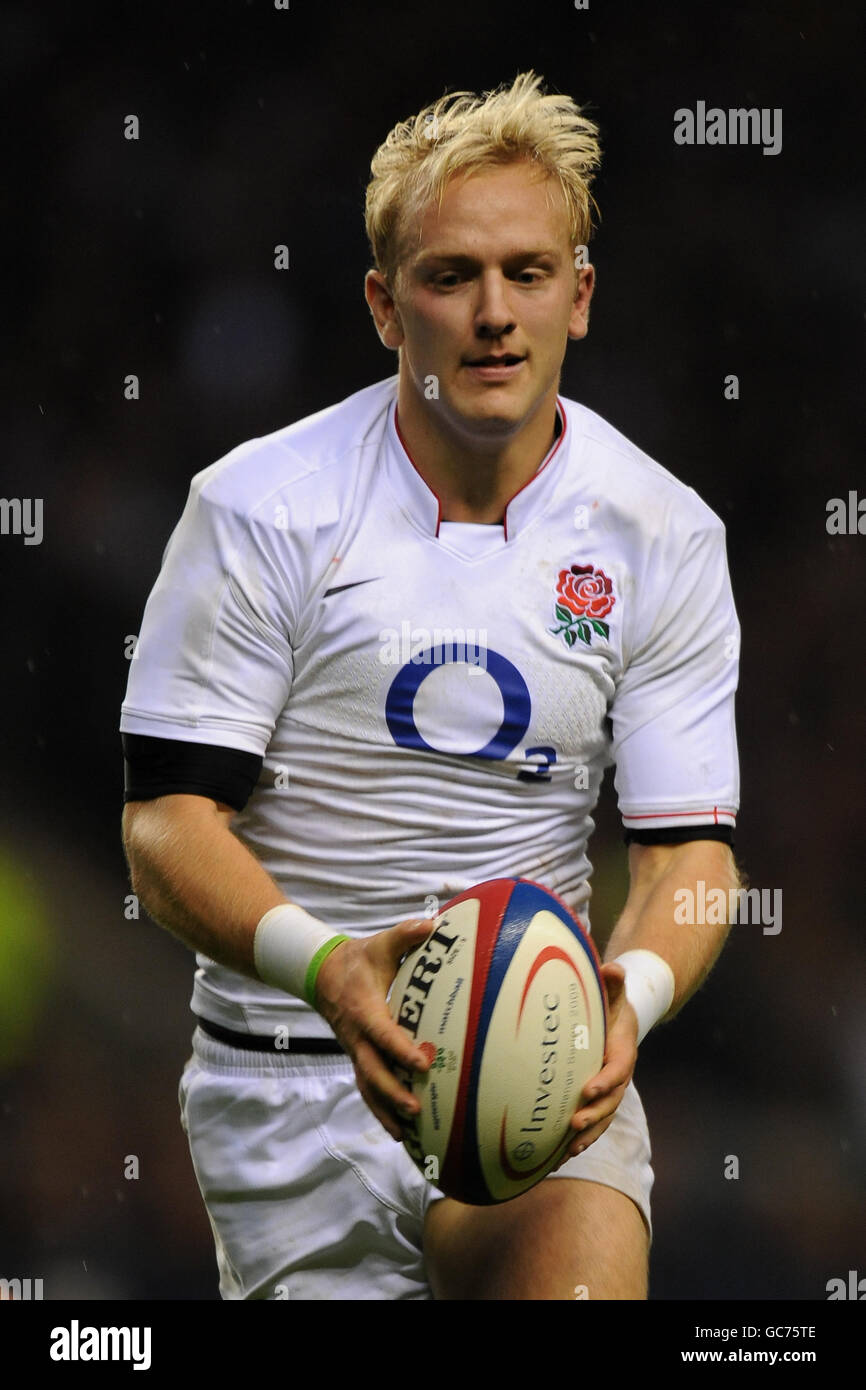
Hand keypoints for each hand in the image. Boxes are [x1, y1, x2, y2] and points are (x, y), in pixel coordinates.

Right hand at [313, 917, 433, 1139]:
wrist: (322, 974)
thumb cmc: (358, 960)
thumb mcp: (380, 945)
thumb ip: (405, 935)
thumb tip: (433, 925)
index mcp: (365, 1010)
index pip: (383, 1034)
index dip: (401, 1049)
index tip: (422, 1062)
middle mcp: (357, 1036)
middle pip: (372, 1071)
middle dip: (393, 1092)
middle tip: (416, 1108)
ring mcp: (356, 1050)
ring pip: (367, 1086)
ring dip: (385, 1109)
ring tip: (406, 1134)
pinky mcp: (358, 1058)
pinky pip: (367, 1088)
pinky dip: (380, 1110)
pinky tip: (398, 1132)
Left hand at [554, 962, 637, 1165]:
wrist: (621, 1023)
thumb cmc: (612, 1006)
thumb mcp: (615, 994)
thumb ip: (614, 983)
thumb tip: (613, 967)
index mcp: (623, 1052)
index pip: (617, 1070)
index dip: (605, 1081)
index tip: (588, 1090)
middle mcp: (619, 1077)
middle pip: (611, 1102)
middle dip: (594, 1115)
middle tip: (574, 1124)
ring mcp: (609, 1091)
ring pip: (603, 1118)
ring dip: (588, 1134)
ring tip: (569, 1148)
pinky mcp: (597, 1100)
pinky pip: (592, 1122)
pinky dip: (580, 1138)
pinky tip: (559, 1155)